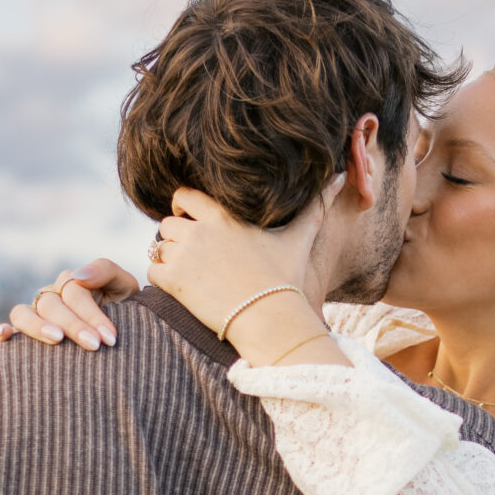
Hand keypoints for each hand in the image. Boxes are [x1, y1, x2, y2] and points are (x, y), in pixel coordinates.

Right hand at [0, 259, 138, 349]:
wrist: (128, 338)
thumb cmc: (126, 310)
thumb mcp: (123, 286)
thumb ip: (105, 271)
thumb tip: (78, 275)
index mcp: (72, 283)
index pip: (74, 292)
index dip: (92, 314)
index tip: (109, 338)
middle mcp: (50, 296)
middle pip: (51, 304)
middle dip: (73, 325)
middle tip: (94, 346)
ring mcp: (35, 315)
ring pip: (24, 313)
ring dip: (37, 326)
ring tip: (57, 340)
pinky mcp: (24, 336)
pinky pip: (8, 330)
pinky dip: (1, 331)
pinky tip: (4, 336)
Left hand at [149, 188, 318, 338]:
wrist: (270, 317)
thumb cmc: (285, 278)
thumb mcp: (299, 237)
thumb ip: (316, 204)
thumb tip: (341, 176)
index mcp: (222, 214)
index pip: (184, 195)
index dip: (184, 207)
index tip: (192, 221)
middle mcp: (199, 229)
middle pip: (167, 222)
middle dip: (175, 236)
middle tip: (189, 253)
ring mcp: (184, 255)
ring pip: (159, 247)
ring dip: (170, 259)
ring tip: (191, 275)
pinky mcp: (173, 281)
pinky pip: (153, 271)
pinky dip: (162, 279)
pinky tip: (183, 289)